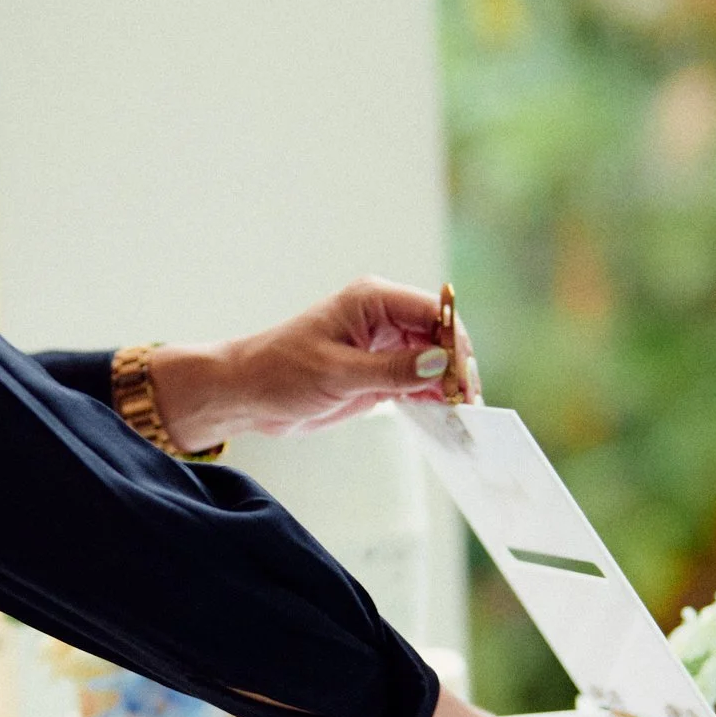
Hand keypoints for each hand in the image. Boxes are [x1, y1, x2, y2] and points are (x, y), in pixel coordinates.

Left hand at [144, 278, 481, 447]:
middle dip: (456, 366)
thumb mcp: (337, 373)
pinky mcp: (380, 373)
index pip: (432, 311)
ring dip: (448, 385)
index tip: (463, 376)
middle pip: (439, 336)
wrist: (248, 395)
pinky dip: (432, 397)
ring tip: (463, 414)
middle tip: (468, 402)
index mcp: (372, 300)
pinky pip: (417, 381)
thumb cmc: (280, 371)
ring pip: (433, 361)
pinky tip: (445, 416)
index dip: (454, 341)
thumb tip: (440, 364)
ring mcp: (383, 346)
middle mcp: (383, 318)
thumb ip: (391, 370)